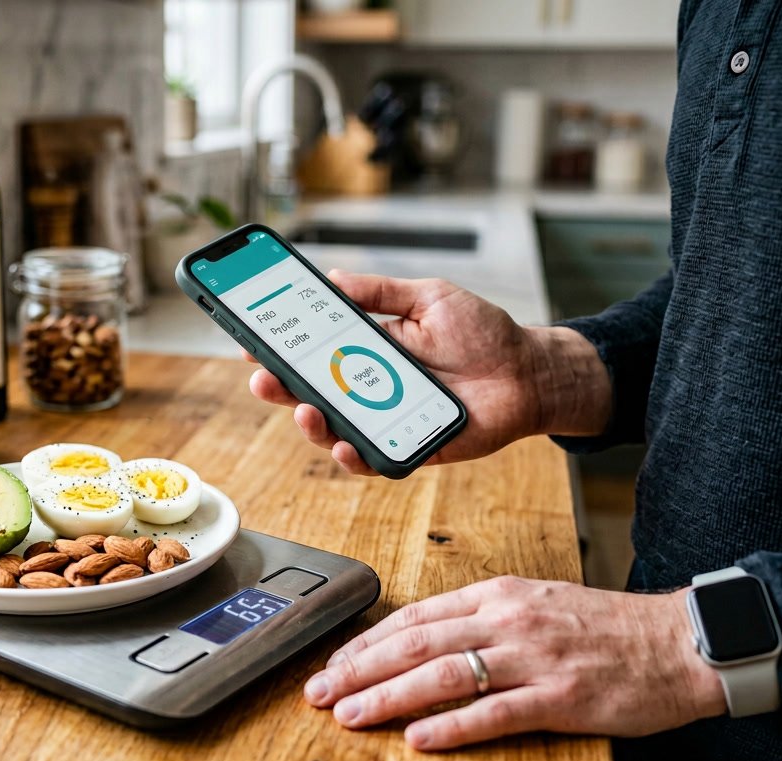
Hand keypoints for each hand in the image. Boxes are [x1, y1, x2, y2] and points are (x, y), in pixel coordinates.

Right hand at [246, 270, 610, 474]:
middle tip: (263, 377)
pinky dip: (353, 456)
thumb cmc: (483, 334)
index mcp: (367, 351)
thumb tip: (331, 278)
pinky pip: (371, 460)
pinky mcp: (408, 449)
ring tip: (304, 408)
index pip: (312, 353)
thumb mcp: (429, 298)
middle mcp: (370, 389)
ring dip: (311, 424)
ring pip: (333, 431)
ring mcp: (386, 421)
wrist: (529, 372)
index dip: (280, 350)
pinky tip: (345, 444)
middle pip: (311, 394)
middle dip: (280, 388)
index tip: (253, 340)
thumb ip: (380, 292)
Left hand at [302, 576, 725, 749]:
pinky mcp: (561, 697)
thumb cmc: (605, 627)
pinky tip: (419, 740)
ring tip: (349, 714)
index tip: (333, 661)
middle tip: (319, 690)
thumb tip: (424, 640)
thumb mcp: (536, 604)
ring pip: (443, 675)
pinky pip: (495, 712)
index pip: (416, 617)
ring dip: (388, 696)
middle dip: (359, 668)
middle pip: (416, 644)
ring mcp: (534, 658)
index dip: (367, 641)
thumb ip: (482, 619)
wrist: (678, 642)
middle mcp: (508, 620)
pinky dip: (452, 727)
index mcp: (498, 595)